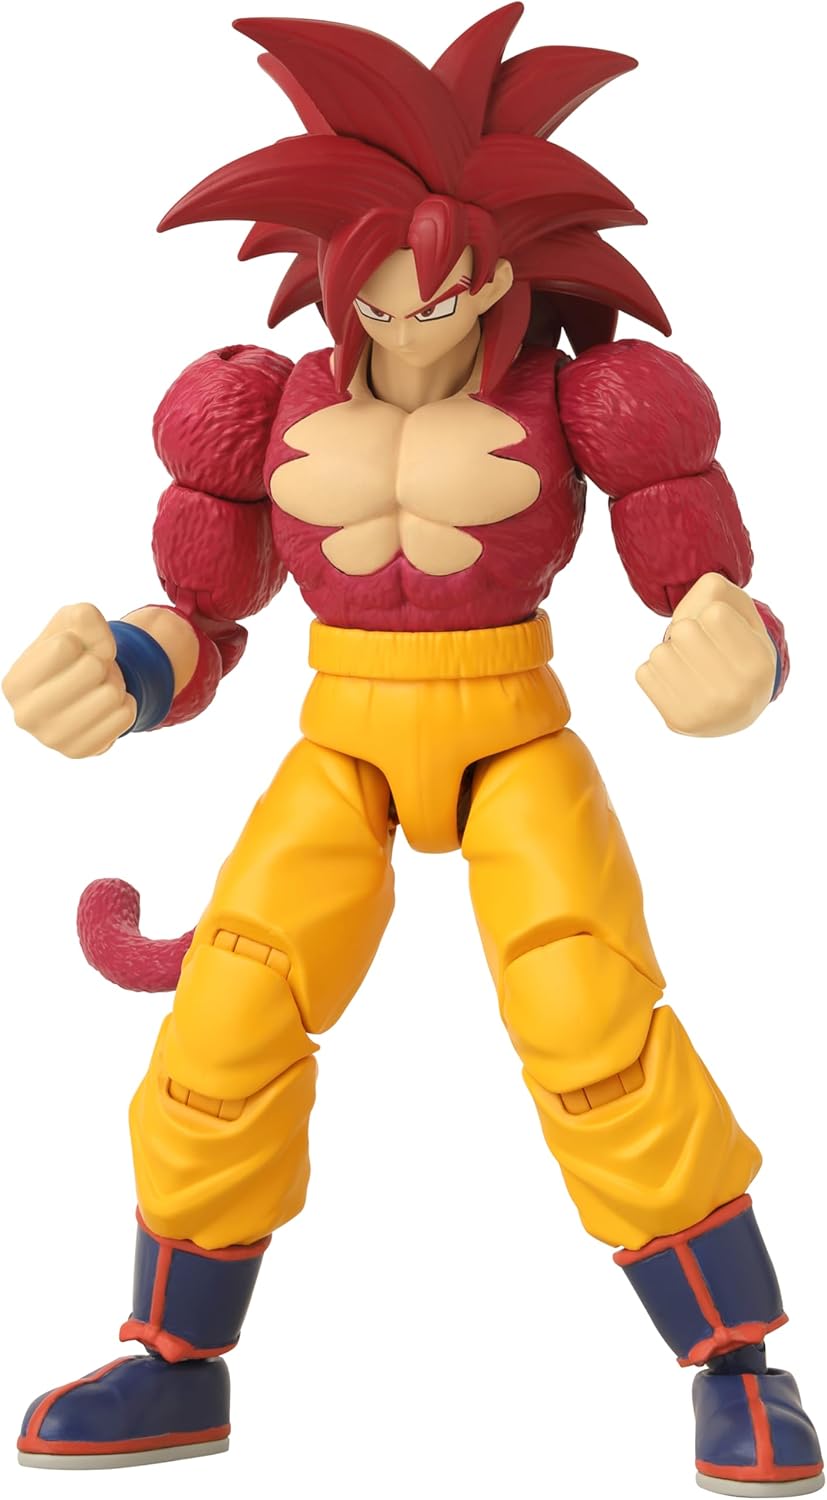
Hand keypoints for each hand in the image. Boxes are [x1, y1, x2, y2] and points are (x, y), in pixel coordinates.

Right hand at [2, 603, 136, 756]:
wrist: (83, 694)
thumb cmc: (72, 654)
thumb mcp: (71, 623)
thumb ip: (85, 617)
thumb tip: (104, 648)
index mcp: (14, 683)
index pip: (66, 645)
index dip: (83, 640)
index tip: (77, 652)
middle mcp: (26, 716)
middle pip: (92, 669)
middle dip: (101, 662)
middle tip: (93, 671)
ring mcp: (53, 740)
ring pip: (112, 694)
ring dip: (114, 684)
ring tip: (98, 688)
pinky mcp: (81, 752)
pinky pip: (126, 716)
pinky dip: (125, 704)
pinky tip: (107, 707)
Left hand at [635, 573, 777, 735]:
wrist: (735, 710)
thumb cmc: (736, 648)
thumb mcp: (742, 613)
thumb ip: (717, 590)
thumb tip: (681, 620)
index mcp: (759, 663)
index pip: (714, 614)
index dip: (711, 615)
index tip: (721, 632)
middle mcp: (737, 694)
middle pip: (683, 631)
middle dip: (687, 631)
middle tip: (700, 648)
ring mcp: (706, 712)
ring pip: (659, 652)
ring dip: (669, 651)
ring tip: (689, 665)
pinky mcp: (677, 722)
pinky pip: (643, 674)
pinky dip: (656, 671)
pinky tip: (677, 683)